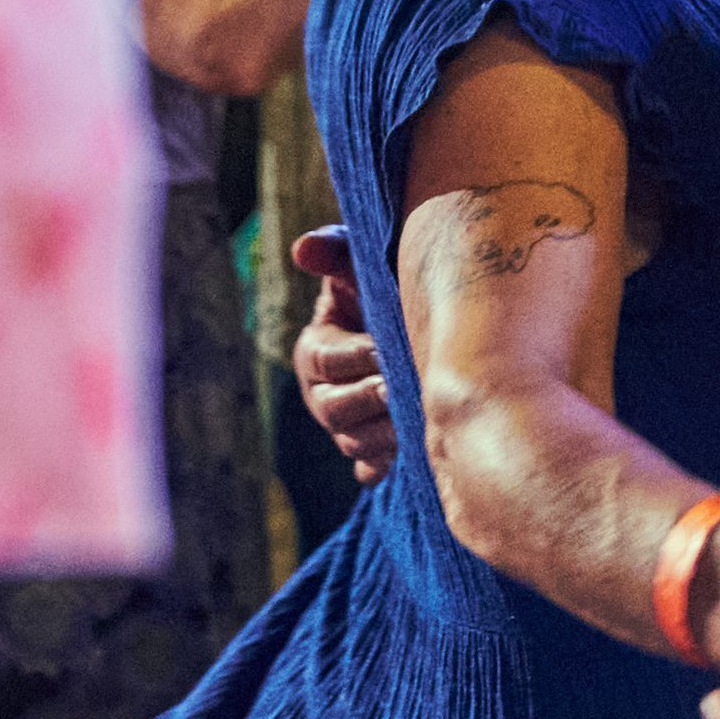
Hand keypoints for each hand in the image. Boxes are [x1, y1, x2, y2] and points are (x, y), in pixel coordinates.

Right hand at [284, 226, 391, 481]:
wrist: (415, 322)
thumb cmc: (381, 286)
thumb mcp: (358, 263)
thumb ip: (335, 252)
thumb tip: (303, 249)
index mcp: (315, 349)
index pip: (325, 359)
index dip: (355, 355)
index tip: (385, 347)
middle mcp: (323, 394)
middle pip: (333, 411)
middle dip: (369, 399)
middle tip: (402, 388)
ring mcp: (345, 426)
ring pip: (353, 444)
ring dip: (383, 435)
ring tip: (415, 420)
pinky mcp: (370, 451)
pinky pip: (371, 469)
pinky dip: (386, 466)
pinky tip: (412, 456)